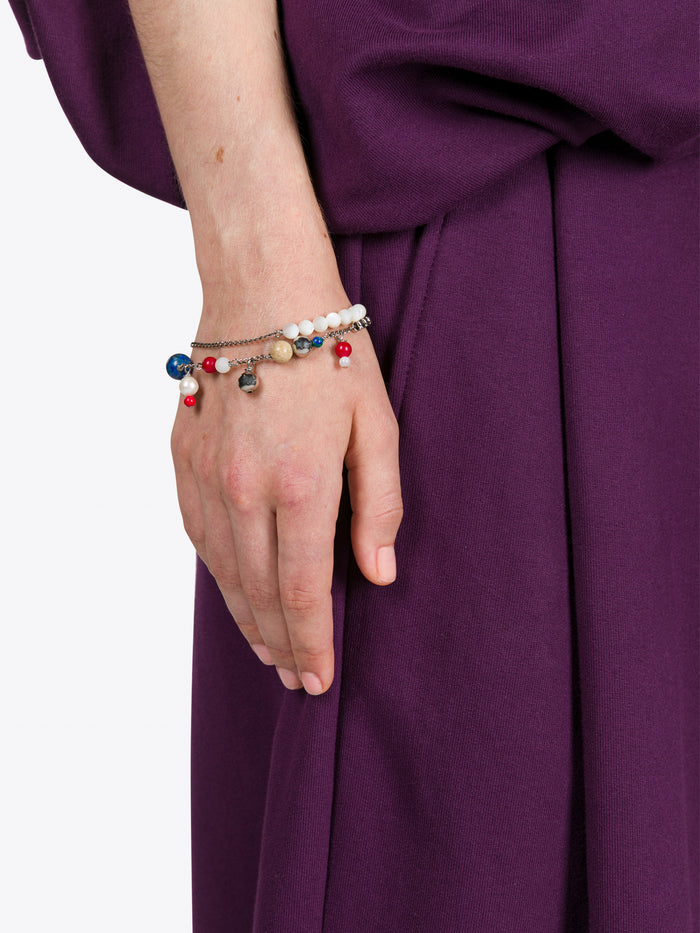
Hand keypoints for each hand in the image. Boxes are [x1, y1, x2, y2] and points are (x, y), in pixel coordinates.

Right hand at [170, 311, 402, 694]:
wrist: (263, 295)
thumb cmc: (331, 356)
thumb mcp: (378, 426)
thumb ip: (380, 505)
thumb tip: (378, 574)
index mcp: (301, 484)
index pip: (305, 590)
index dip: (313, 643)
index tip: (320, 680)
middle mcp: (244, 490)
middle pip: (260, 593)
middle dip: (281, 645)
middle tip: (297, 679)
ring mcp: (206, 476)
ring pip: (223, 572)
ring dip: (246, 619)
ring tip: (268, 651)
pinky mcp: (183, 460)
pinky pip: (196, 535)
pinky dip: (217, 574)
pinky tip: (233, 591)